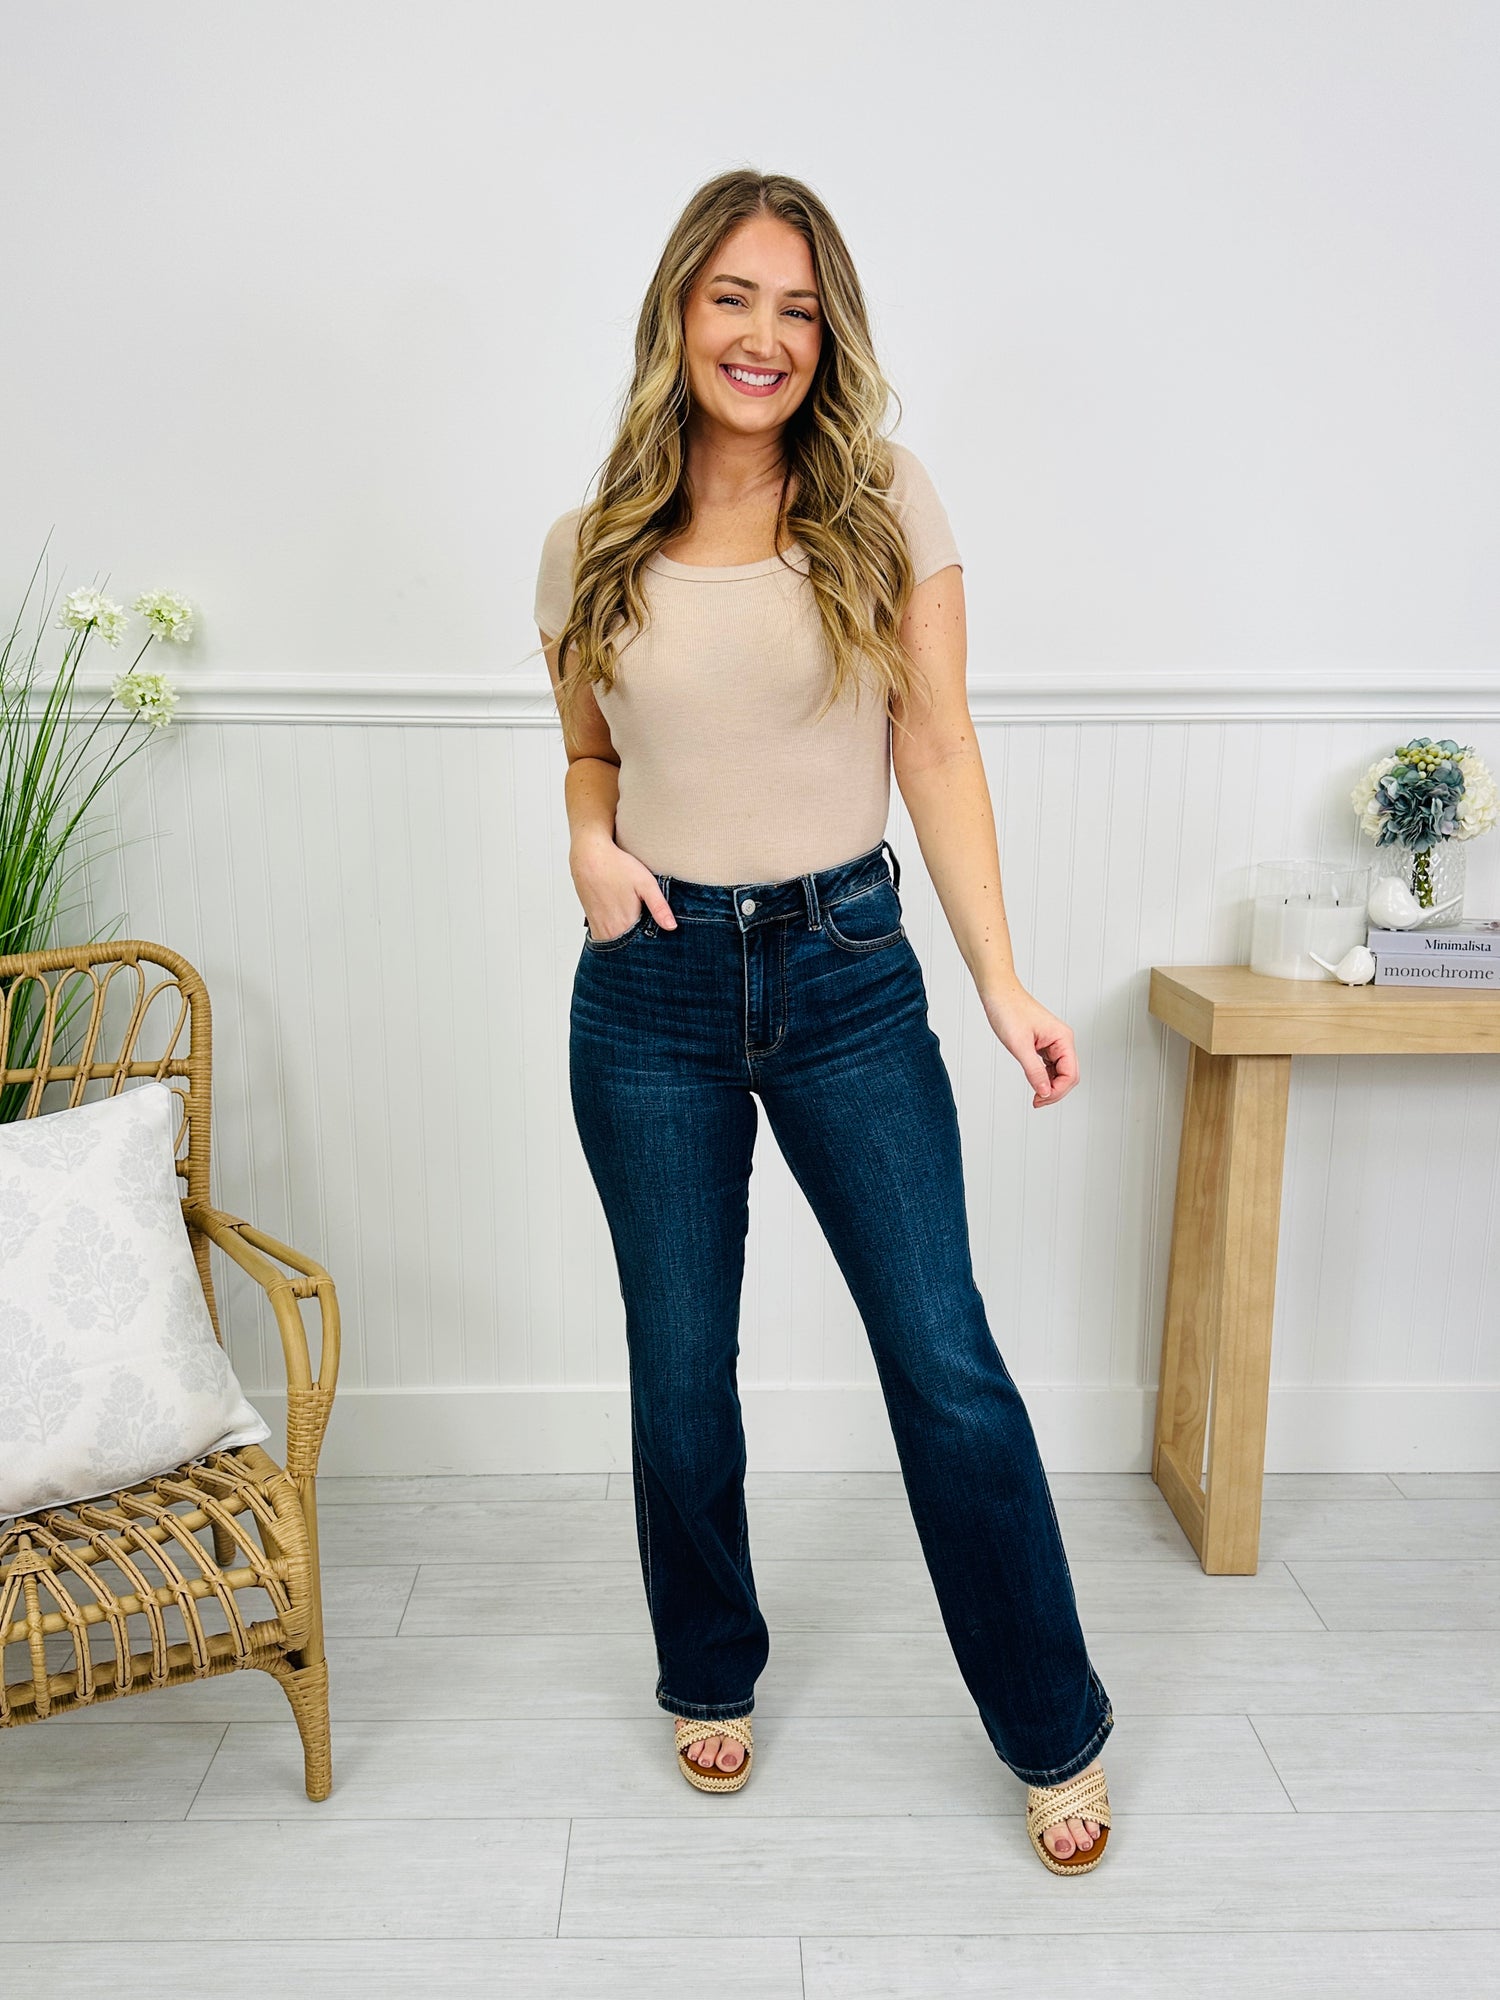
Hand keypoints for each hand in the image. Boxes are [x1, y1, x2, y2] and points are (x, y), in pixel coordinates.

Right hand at [571, 834, 676, 942]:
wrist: (589, 856)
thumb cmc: (617, 866)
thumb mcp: (645, 883)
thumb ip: (659, 907)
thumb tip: (672, 927)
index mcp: (625, 924)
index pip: (641, 949)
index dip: (652, 951)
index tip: (661, 950)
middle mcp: (609, 930)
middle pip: (627, 951)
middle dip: (640, 951)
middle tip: (653, 948)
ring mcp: (598, 927)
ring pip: (615, 947)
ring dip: (626, 947)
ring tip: (639, 942)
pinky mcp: (591, 922)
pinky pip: (604, 939)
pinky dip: (615, 939)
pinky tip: (624, 932)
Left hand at [981, 982, 1079, 1107]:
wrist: (998, 994)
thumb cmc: (1009, 1011)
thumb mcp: (1019, 1045)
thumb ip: (1034, 1071)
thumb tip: (1044, 1091)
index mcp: (1063, 1038)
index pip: (1071, 1074)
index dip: (1057, 1091)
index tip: (1039, 1098)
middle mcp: (1062, 1040)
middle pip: (1069, 1075)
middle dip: (1055, 1091)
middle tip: (1036, 1101)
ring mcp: (1054, 1042)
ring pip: (1060, 1072)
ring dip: (1049, 1085)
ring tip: (1035, 1095)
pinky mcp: (1044, 1043)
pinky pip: (1050, 1066)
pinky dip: (1044, 1077)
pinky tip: (1034, 1082)